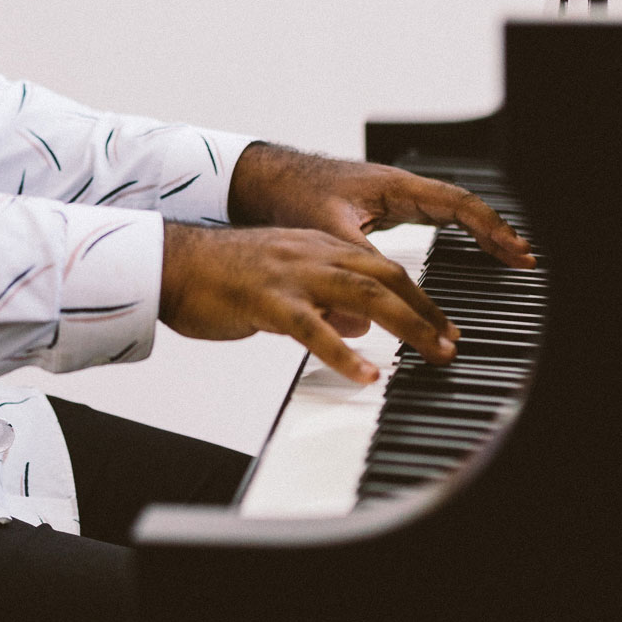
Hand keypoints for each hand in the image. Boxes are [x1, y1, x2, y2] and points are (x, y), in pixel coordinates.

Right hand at [159, 222, 459, 384]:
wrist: (170, 262)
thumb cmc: (220, 277)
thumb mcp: (283, 284)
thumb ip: (323, 301)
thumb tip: (359, 325)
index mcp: (315, 247)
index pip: (382, 268)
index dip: (418, 297)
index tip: (444, 325)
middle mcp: (310, 254)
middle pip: (385, 277)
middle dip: (426, 311)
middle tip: (451, 344)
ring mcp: (290, 275)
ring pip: (362, 295)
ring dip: (405, 326)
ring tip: (430, 354)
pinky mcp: (266, 301)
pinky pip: (313, 328)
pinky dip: (344, 352)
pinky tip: (366, 374)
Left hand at [226, 143, 533, 269]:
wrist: (267, 179)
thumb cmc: (294, 194)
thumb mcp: (326, 229)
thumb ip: (353, 263)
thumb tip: (374, 306)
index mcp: (394, 186)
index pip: (456, 203)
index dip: (488, 227)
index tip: (514, 249)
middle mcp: (400, 189)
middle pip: (461, 208)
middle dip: (494, 232)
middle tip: (524, 260)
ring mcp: (395, 198)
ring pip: (448, 214)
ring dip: (478, 234)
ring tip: (507, 259)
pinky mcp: (385, 210)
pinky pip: (433, 220)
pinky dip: (454, 235)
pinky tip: (467, 253)